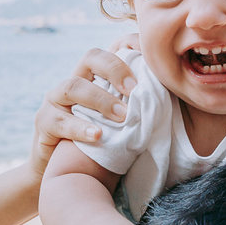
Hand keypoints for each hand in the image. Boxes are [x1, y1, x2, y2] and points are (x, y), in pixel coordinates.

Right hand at [28, 42, 140, 176]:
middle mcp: (75, 81)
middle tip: (135, 89)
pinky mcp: (44, 122)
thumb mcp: (127, 122)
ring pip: (73, 86)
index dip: (131, 48)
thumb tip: (181, 94)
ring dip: (100, 100)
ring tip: (123, 117)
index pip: (113, 50)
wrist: (67, 177)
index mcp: (98, 77)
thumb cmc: (106, 146)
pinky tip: (99, 136)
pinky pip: (59, 120)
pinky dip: (81, 128)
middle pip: (91, 57)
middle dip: (114, 68)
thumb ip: (145, 106)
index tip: (153, 60)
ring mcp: (56, 100)